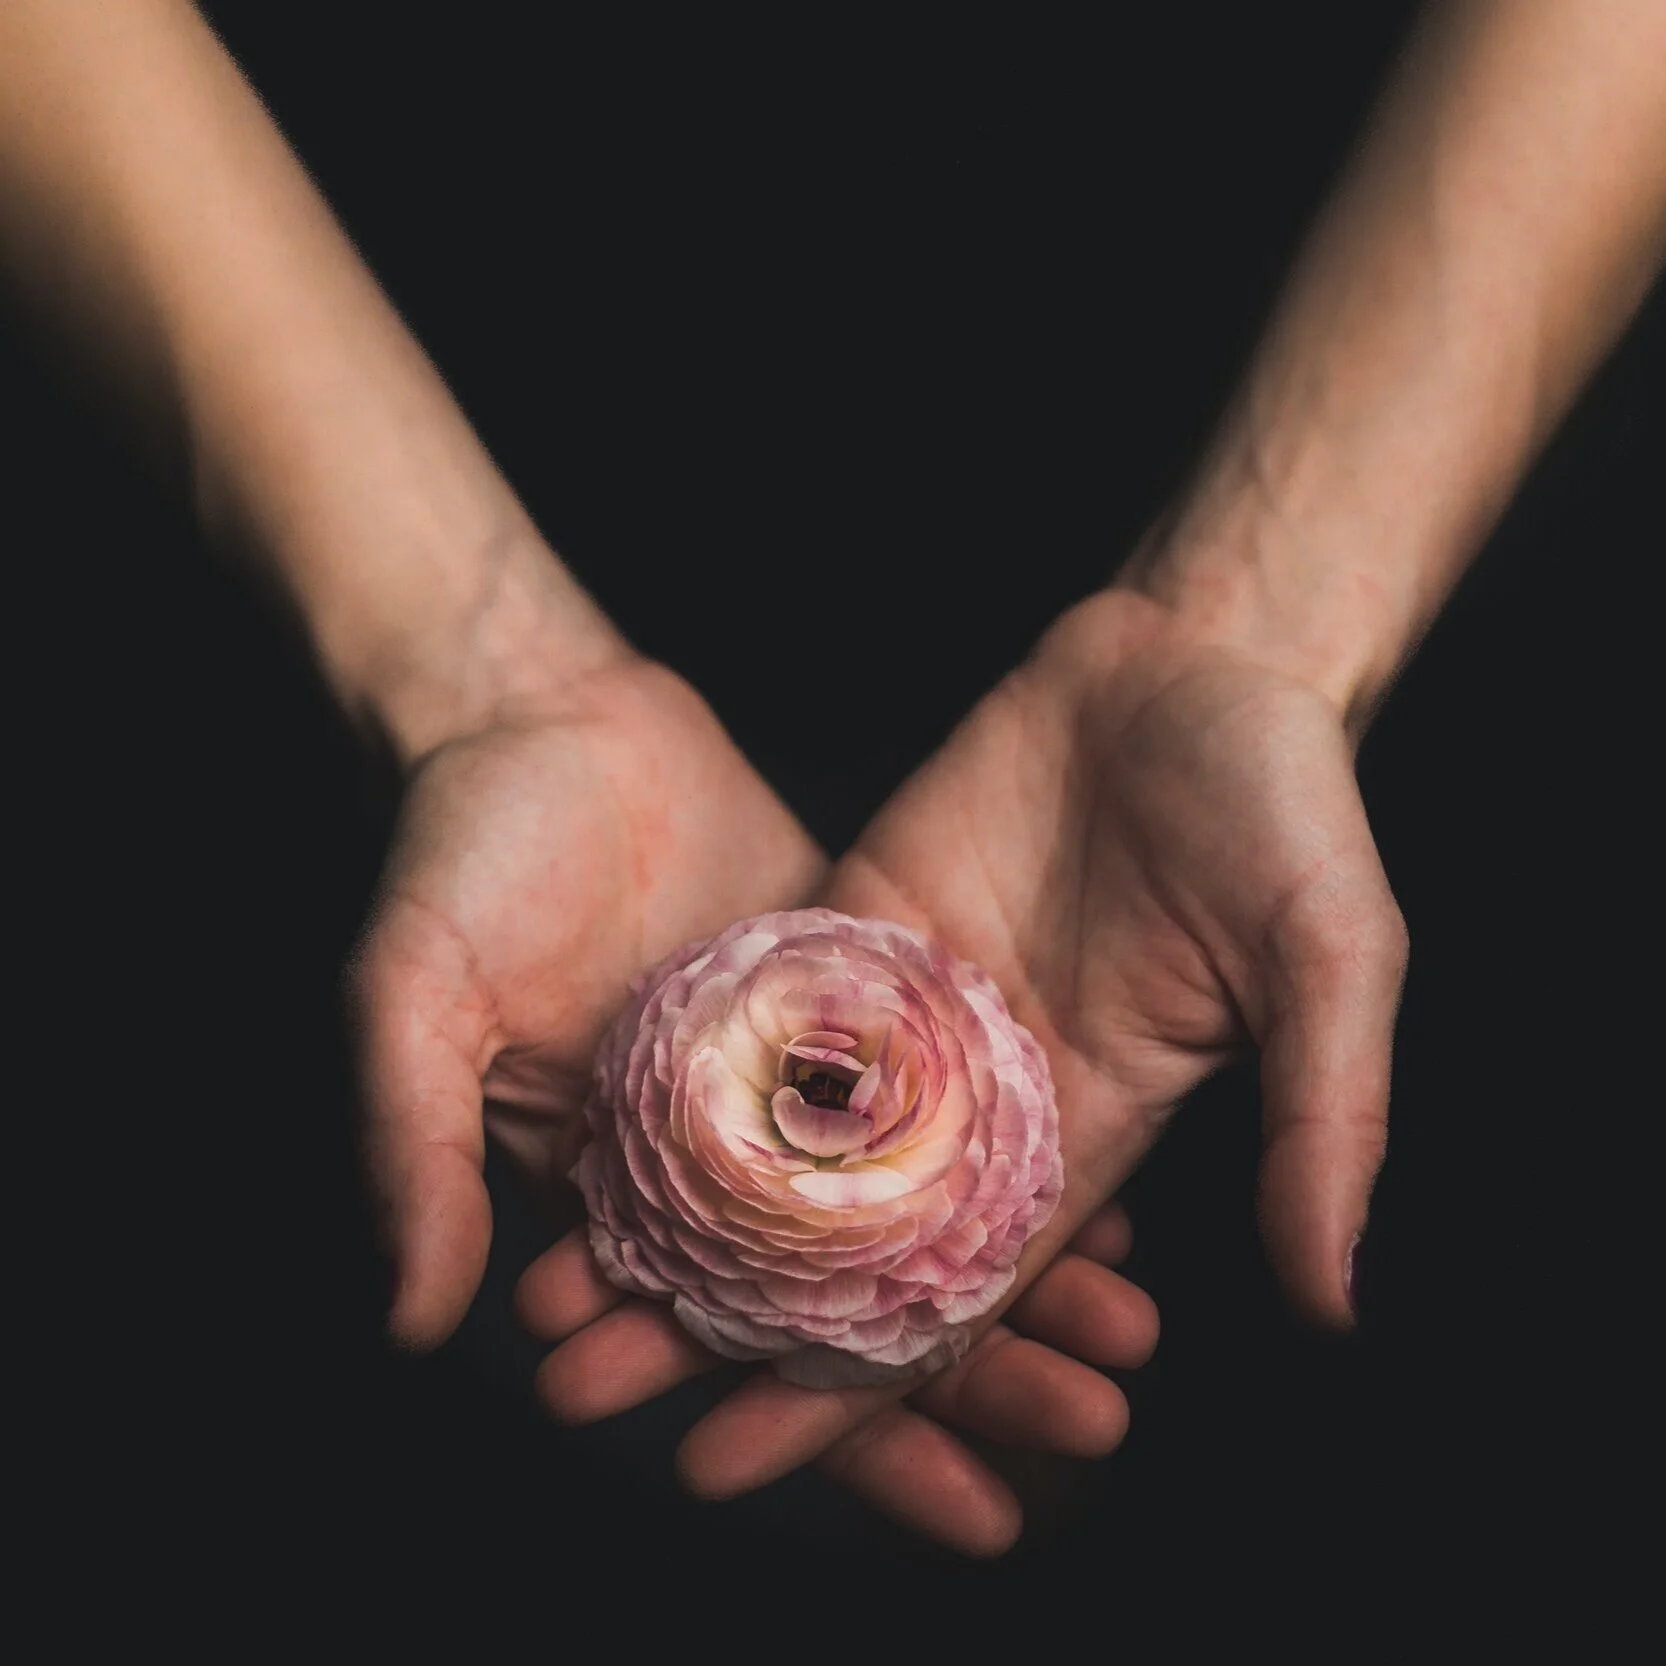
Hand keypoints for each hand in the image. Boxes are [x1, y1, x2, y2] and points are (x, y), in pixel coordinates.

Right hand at [359, 645, 1158, 1555]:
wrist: (540, 713)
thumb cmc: (458, 853)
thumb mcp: (412, 996)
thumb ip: (410, 1146)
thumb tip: (411, 1320)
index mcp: (624, 1193)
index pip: (740, 1353)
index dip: (844, 1441)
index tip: (975, 1513)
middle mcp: (721, 1155)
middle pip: (860, 1302)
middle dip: (978, 1381)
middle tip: (1092, 1430)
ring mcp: (794, 1075)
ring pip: (919, 1208)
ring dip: (1019, 1279)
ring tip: (1126, 1340)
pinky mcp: (849, 991)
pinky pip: (943, 1087)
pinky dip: (1015, 1149)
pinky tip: (1113, 1196)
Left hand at [599, 585, 1404, 1515]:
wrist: (1194, 661)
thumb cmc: (1285, 806)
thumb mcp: (1331, 962)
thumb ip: (1323, 1120)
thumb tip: (1333, 1301)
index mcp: (1084, 1129)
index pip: (946, 1294)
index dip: (841, 1388)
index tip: (723, 1462)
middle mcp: (981, 1088)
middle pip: (831, 1234)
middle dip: (717, 1318)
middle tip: (580, 1388)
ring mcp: (911, 1001)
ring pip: (775, 1129)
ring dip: (671, 1205)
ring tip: (553, 1281)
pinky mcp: (861, 914)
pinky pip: (765, 1000)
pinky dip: (684, 1065)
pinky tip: (592, 1117)